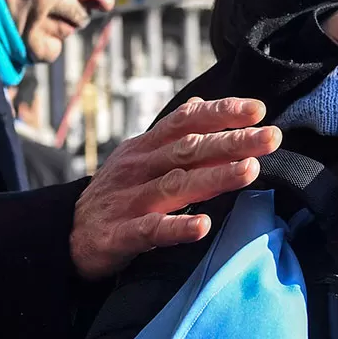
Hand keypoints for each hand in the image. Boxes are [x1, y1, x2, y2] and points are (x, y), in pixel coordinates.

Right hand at [71, 97, 281, 279]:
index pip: (186, 121)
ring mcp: (128, 200)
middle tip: (271, 137)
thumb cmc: (118, 192)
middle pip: (189, 150)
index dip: (221, 112)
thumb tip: (202, 104)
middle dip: (232, 141)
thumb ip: (172, 134)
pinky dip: (177, 228)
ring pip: (176, 185)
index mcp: (147, 147)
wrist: (66, 234)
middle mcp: (139, 168)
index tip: (258, 109)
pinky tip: (203, 226)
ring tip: (250, 170)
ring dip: (215, 177)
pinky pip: (150, 230)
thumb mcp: (140, 156)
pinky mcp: (119, 235)